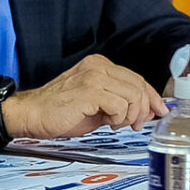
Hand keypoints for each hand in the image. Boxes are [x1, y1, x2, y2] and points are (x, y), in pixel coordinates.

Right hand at [6, 55, 166, 138]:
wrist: (32, 115)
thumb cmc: (59, 112)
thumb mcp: (96, 105)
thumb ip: (120, 103)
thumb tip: (147, 110)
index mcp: (99, 65)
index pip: (137, 78)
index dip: (151, 97)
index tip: (158, 110)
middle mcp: (97, 66)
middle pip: (139, 85)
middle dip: (144, 109)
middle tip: (136, 124)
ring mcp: (93, 76)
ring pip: (133, 95)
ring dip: (130, 116)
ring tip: (116, 123)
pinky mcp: (90, 90)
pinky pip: (120, 105)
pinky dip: (119, 118)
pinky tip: (107, 122)